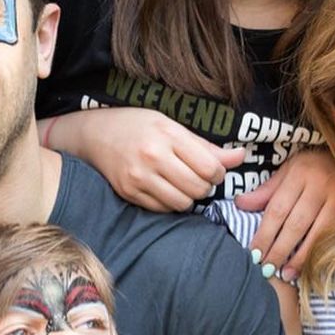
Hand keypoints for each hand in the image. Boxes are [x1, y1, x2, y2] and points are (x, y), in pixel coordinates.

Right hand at [44, 108, 244, 211]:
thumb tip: (240, 157)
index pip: (210, 167)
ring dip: (188, 198)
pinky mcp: (129, 193)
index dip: (218, 173)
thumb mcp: (172, 126)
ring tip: (182, 185)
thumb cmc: (138, 126)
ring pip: (183, 203)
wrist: (95, 134)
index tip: (212, 169)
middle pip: (199, 189)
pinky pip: (163, 209)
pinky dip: (170, 203)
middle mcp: (153, 157)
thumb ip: (206, 146)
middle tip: (197, 178)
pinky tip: (165, 189)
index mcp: (168, 135)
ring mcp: (139, 178)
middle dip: (205, 187)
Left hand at [234, 147, 334, 280]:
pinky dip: (318, 252)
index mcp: (299, 174)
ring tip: (285, 274)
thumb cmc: (314, 166)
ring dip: (299, 257)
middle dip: (278, 249)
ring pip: (315, 233)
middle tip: (265, 269)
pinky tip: (307, 266)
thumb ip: (267, 191)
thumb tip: (240, 204)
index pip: (277, 209)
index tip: (254, 253)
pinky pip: (332, 235)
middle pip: (295, 224)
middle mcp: (319, 185)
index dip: (264, 234)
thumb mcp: (289, 171)